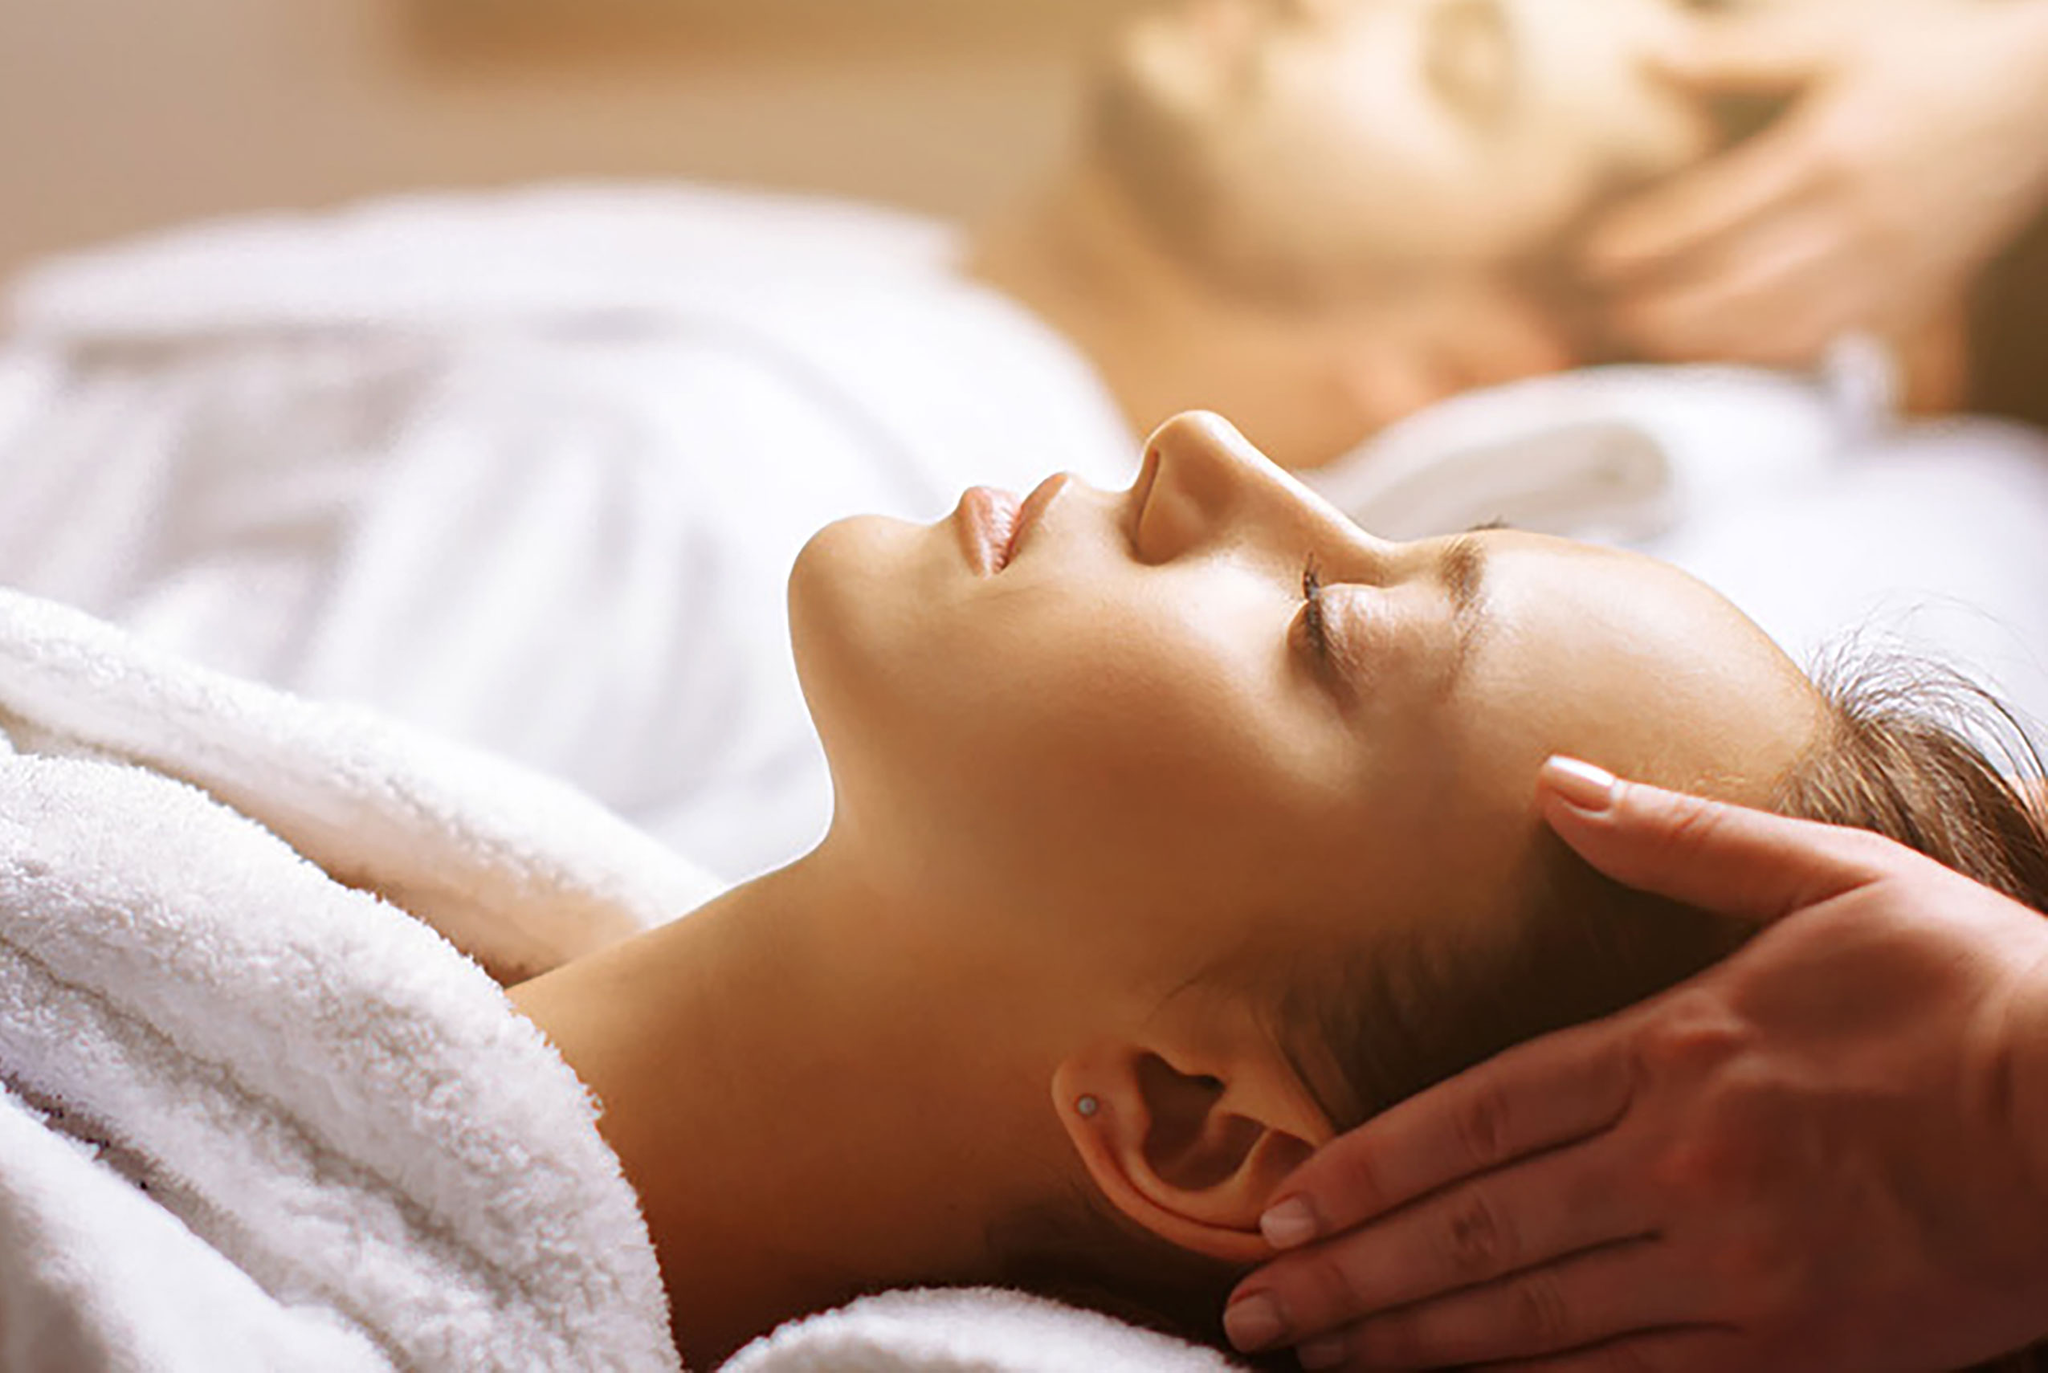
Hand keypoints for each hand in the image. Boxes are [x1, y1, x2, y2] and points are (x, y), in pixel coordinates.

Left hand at [1224, 758, 2047, 1370]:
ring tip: (1322, 1360)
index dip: (1367, 1167)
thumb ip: (1677, 843)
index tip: (1286, 1206)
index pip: (1473, 1117)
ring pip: (1535, 1317)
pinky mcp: (1794, 1347)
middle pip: (1477, 1228)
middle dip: (1354, 1274)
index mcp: (1672, 1047)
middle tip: (1259, 1309)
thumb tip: (1559, 782)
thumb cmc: (1972, 988)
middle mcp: (1679, 1162)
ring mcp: (1732, 1264)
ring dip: (1415, 1342)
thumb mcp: (1828, 878)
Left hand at [1586, 4, 2047, 368]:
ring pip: (1778, 330)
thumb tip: (1648, 50)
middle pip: (1736, 288)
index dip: (1646, 243)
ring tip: (1648, 339)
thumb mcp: (1838, 42)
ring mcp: (1887, 270)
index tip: (1594, 257)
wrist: (2040, 106)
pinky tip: (1720, 356)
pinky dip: (1767, 360)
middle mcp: (1855, 222)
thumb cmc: (1933, 64)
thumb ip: (1738, 56)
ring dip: (1705, 345)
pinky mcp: (1911, 300)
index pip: (1713, 213)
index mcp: (1827, 154)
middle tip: (1607, 314)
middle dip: (1663, 309)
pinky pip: (1827, 348)